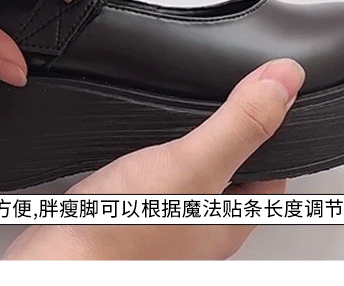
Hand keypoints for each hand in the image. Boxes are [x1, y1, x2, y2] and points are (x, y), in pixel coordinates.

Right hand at [3, 59, 304, 259]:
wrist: (59, 263)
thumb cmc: (125, 237)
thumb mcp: (196, 165)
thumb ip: (240, 123)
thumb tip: (284, 80)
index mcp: (231, 217)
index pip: (271, 169)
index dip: (272, 128)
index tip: (271, 95)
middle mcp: (200, 223)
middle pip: (229, 168)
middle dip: (227, 130)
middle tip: (229, 96)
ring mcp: (164, 219)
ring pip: (187, 171)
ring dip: (183, 140)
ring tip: (184, 112)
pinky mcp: (128, 212)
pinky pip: (150, 176)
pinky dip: (148, 154)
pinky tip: (137, 142)